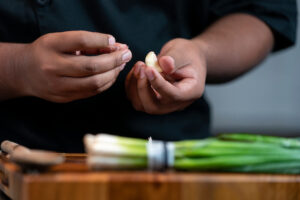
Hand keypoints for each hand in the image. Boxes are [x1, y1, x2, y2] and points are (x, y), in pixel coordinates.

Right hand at [15, 31, 131, 102]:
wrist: (24, 72)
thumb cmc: (47, 52)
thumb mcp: (60, 40)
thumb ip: (86, 42)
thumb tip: (115, 46)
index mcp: (50, 46)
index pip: (80, 41)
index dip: (101, 40)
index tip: (114, 40)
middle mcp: (52, 67)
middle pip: (91, 67)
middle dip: (114, 60)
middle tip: (126, 54)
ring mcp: (58, 86)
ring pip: (94, 83)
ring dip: (113, 73)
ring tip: (121, 64)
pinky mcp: (64, 98)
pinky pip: (92, 92)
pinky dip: (106, 83)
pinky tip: (111, 74)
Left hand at [125, 38, 206, 113]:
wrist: (186, 58)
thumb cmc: (187, 53)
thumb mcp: (183, 51)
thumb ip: (174, 58)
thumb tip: (164, 64)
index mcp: (191, 92)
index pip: (173, 95)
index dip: (158, 84)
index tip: (148, 68)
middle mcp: (177, 103)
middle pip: (154, 107)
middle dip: (142, 87)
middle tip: (141, 66)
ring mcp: (163, 105)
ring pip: (142, 105)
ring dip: (134, 86)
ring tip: (139, 65)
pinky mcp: (152, 100)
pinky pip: (136, 99)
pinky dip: (131, 85)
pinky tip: (136, 70)